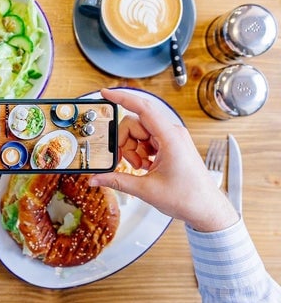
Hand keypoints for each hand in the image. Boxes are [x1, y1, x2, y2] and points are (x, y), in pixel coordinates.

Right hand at [89, 89, 238, 231]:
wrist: (206, 209)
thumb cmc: (188, 197)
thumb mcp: (146, 189)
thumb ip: (117, 181)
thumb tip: (96, 178)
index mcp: (170, 137)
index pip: (143, 108)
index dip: (123, 98)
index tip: (106, 93)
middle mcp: (171, 133)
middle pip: (135, 124)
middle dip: (125, 142)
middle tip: (126, 162)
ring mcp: (170, 139)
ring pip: (139, 134)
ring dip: (132, 150)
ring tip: (140, 168)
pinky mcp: (169, 146)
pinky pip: (146, 141)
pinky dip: (139, 153)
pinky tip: (144, 168)